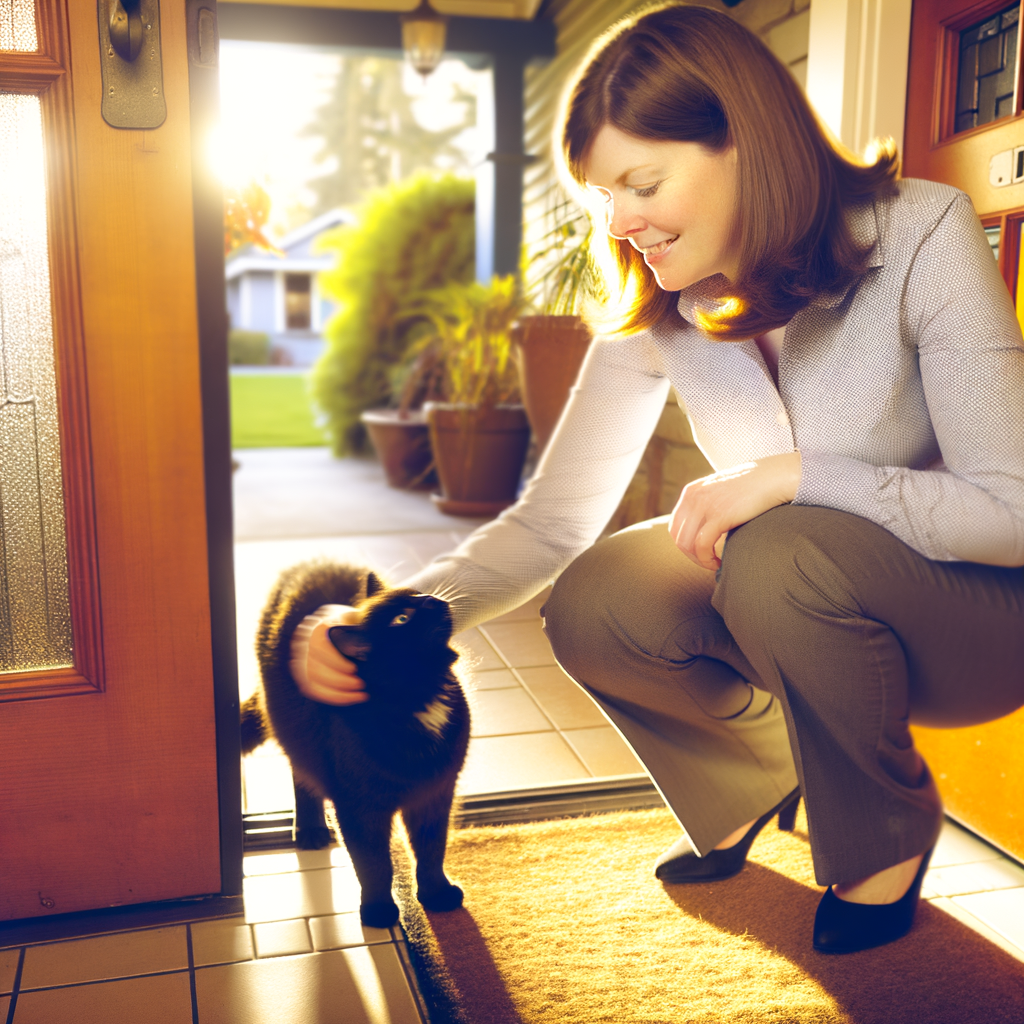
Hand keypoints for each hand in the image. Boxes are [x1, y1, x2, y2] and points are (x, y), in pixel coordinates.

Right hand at [289, 604, 367, 705]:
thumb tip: (365, 647)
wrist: (335, 625)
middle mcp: (303, 644)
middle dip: (339, 680)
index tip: (354, 669)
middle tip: (361, 684)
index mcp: (316, 628)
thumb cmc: (349, 622)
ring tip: (360, 695)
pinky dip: (332, 697)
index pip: (319, 647)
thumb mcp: (355, 617)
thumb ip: (358, 628)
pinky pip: (313, 690)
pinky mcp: (302, 675)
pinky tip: (350, 698)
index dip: (335, 661)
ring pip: (312, 682)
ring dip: (337, 693)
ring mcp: (299, 661)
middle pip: (314, 668)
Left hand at [668, 452, 801, 570]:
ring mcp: (704, 506)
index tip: (701, 553)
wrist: (773, 477)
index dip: (685, 545)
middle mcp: (693, 497)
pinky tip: (719, 563)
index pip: (674, 526)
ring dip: (699, 560)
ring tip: (715, 564)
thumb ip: (707, 504)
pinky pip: (702, 546)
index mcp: (690, 492)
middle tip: (709, 562)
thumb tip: (702, 528)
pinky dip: (707, 560)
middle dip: (691, 555)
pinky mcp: (719, 516)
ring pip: (687, 544)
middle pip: (678, 537)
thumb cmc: (752, 488)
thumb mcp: (720, 491)